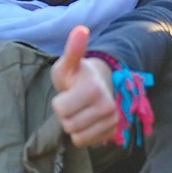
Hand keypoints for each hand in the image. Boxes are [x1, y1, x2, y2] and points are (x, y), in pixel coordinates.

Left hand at [51, 26, 118, 146]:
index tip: (67, 93)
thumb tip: (80, 29)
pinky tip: (86, 121)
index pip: (61, 110)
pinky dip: (82, 135)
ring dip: (73, 126)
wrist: (100, 86)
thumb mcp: (68, 64)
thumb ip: (72, 50)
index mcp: (93, 89)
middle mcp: (107, 106)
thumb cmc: (77, 76)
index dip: (58, 103)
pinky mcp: (113, 132)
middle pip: (68, 125)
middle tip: (73, 103)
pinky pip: (86, 142)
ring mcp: (112, 120)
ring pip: (77, 136)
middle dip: (65, 115)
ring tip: (79, 111)